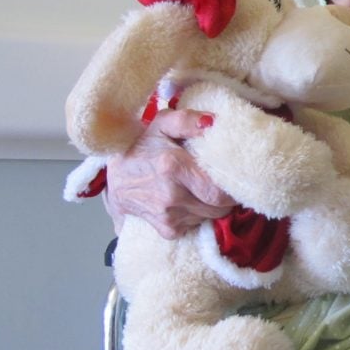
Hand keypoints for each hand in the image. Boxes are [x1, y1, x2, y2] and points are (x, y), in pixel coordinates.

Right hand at [104, 109, 235, 239]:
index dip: (232, 186)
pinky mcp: (166, 230)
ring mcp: (168, 215)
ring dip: (213, 205)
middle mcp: (171, 195)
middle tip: (224, 183)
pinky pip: (197, 225)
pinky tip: (188, 201)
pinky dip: (199, 216)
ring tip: (202, 189)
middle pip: (219, 206)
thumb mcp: (161, 125)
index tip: (235, 177)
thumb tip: (213, 122)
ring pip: (210, 216)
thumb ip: (187, 120)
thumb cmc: (142, 148)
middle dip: (227, 197)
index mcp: (173, 167)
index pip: (219, 189)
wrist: (114, 177)